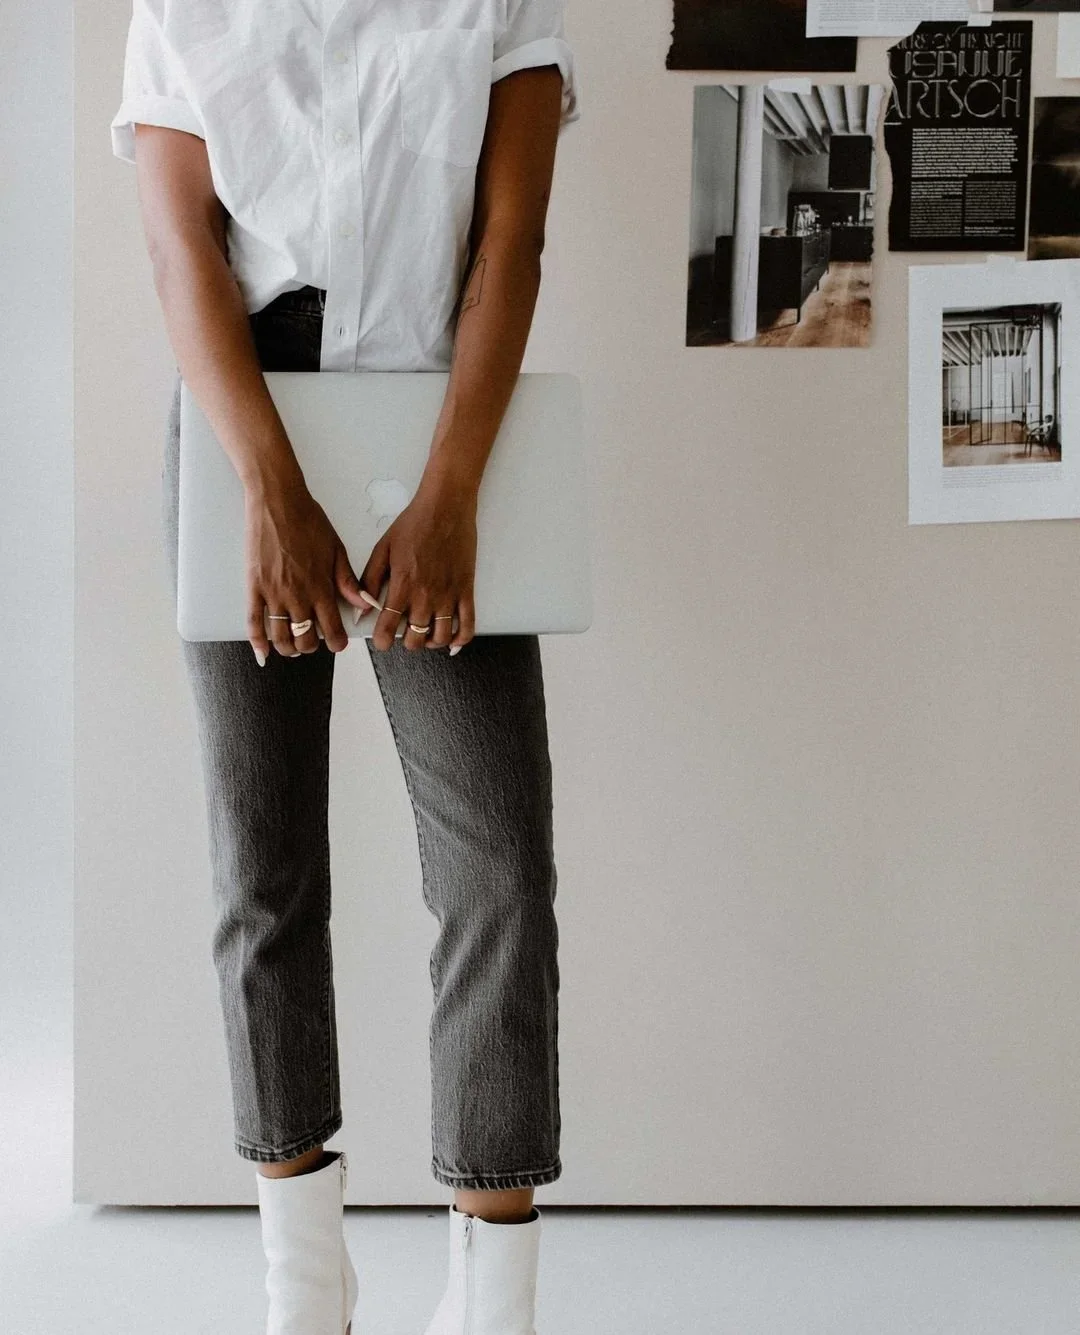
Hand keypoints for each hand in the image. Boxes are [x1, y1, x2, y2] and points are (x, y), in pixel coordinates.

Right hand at [245, 481, 369, 663]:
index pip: (332, 630)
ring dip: (288, 648)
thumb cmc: (308, 521)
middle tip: (313, 640)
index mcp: (321, 587)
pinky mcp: (254, 586)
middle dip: (311, 646)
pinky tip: (263, 652)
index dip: (336, 643)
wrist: (278, 502)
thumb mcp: (337, 550)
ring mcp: (274, 593)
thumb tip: (364, 604)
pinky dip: (257, 642)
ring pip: (281, 637)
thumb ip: (348, 581)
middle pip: (305, 639)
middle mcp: (298, 595)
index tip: (337, 643)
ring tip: (292, 646)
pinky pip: (253, 622)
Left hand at [358, 477, 477, 653]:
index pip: (389, 629)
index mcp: (402, 585)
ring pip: (441, 637)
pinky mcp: (466, 590)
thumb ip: (369, 580)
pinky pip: (468, 625)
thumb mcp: (383, 549)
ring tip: (426, 634)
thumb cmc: (414, 523)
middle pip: (416, 639)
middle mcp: (426, 595)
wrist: (446, 507)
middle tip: (405, 633)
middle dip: (407, 642)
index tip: (382, 640)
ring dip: (431, 642)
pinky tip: (452, 641)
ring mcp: (449, 595)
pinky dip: (460, 640)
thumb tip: (362, 607)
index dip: (382, 641)